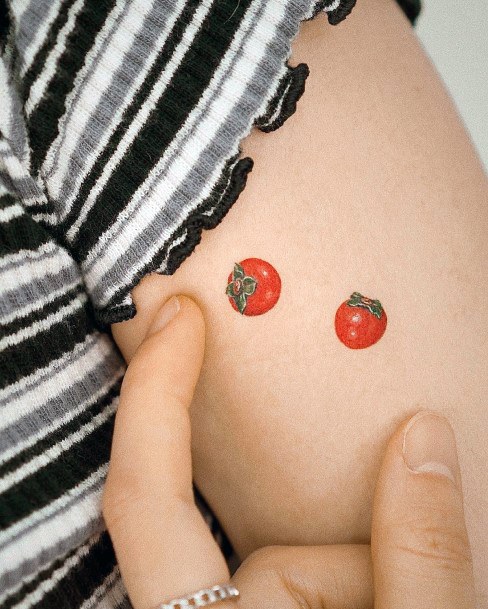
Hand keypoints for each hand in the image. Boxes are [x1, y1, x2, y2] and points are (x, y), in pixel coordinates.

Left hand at [103, 296, 475, 608]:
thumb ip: (423, 564)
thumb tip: (425, 439)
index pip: (148, 495)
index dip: (153, 395)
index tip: (179, 318)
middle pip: (276, 559)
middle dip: (363, 569)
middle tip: (415, 591)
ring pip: (298, 581)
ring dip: (369, 594)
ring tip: (412, 608)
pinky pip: (303, 596)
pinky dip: (356, 597)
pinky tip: (390, 600)